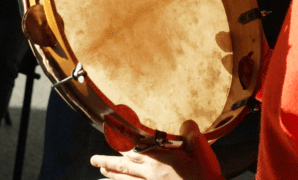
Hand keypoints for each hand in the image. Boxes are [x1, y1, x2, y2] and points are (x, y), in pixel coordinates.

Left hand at [91, 120, 223, 179]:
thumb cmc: (203, 173)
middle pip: (124, 166)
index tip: (108, 132)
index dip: (119, 139)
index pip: (132, 146)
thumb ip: (189, 131)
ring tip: (102, 171)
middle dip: (107, 161)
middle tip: (93, 160)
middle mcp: (150, 173)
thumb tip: (186, 122)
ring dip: (113, 175)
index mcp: (158, 159)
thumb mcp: (199, 147)